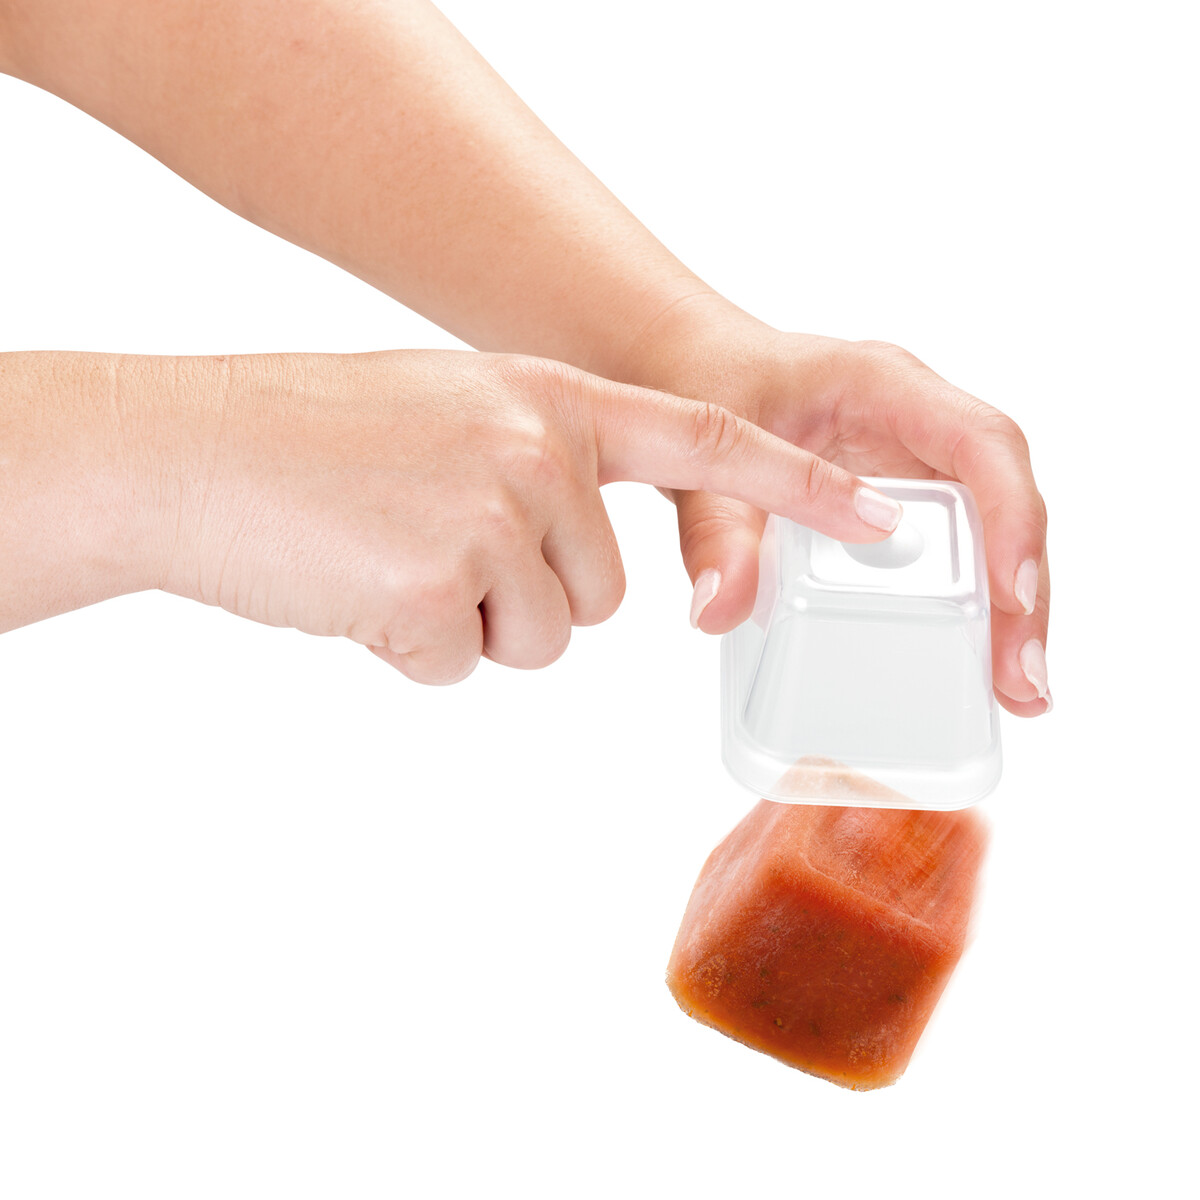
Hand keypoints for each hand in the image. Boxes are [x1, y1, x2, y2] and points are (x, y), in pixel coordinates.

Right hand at [117, 350, 904, 683]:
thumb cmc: (311, 435)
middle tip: (427, 547)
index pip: (708, 442)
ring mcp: (495, 513)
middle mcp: (538, 449)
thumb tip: (583, 550)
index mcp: (550, 400)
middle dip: (525, 598)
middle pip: (603, 594)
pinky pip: (465, 666)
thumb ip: (536, 462)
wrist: (190, 451)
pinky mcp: (443, 585)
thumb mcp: (448, 411)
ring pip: (543, 639)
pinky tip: (356, 591)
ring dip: (469, 625)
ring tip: (386, 561)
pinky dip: (412, 650)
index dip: (801, 488)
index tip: (886, 520)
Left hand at [617, 300, 1050, 715]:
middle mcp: (915, 425)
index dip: (1010, 516)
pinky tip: (975, 672)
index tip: (1013, 595)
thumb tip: (721, 608)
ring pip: (986, 537)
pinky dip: (965, 614)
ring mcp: (910, 469)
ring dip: (1005, 616)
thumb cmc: (704, 380)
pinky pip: (948, 557)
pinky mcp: (894, 509)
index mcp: (883, 386)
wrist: (687, 368)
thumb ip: (713, 526)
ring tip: (1016, 696)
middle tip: (1021, 681)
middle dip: (1021, 594)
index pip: (981, 441)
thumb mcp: (702, 450)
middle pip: (1001, 504)